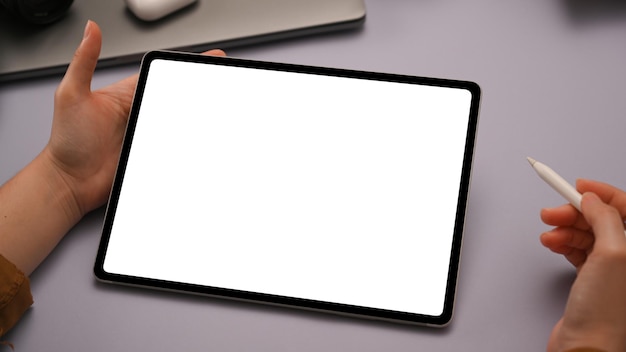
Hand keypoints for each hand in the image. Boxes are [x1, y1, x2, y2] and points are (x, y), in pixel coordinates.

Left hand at [0, 20, 223, 275]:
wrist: (70, 182)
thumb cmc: (67, 142)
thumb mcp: (72, 95)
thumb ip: (84, 62)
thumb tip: (91, 31)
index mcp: (125, 94)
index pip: (159, 75)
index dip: (182, 66)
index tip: (204, 59)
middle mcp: (139, 112)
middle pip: (174, 97)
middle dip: (199, 87)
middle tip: (220, 80)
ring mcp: (146, 134)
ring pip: (178, 120)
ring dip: (197, 113)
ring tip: (218, 103)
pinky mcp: (150, 153)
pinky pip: (175, 145)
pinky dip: (190, 141)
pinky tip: (202, 134)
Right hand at [540, 179, 625, 350]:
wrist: (586, 345)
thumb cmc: (606, 312)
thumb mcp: (612, 254)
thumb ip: (605, 219)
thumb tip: (593, 200)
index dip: (602, 194)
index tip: (578, 186)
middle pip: (602, 220)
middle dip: (575, 213)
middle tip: (552, 212)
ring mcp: (612, 268)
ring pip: (587, 234)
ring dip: (565, 229)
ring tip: (549, 233)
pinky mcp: (593, 278)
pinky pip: (578, 250)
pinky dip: (563, 243)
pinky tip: (552, 244)